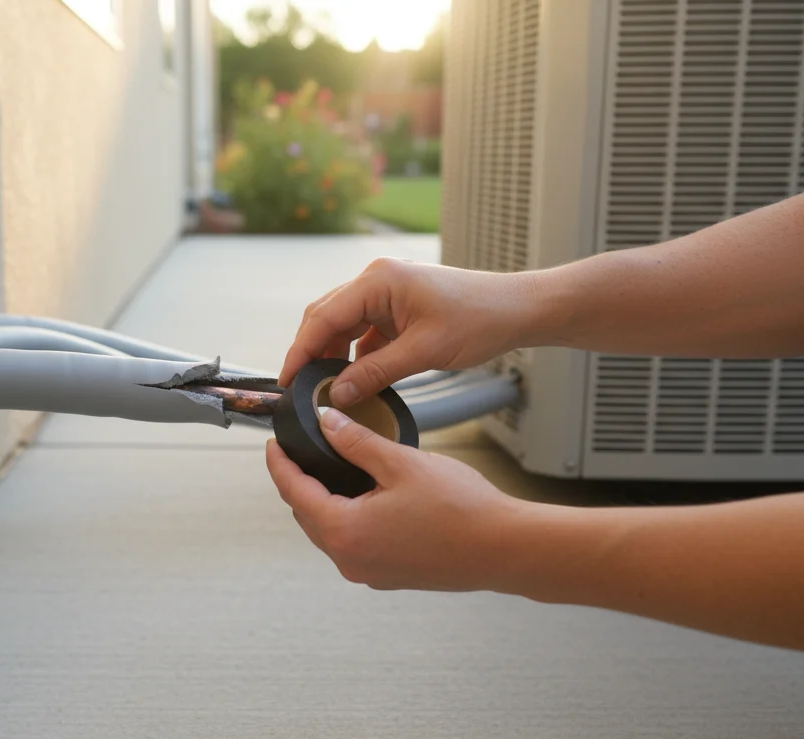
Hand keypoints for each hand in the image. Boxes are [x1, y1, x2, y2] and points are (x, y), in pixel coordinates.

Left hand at [265, 407, 524, 590]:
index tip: (273, 445)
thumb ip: (356, 442)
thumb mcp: (401, 463)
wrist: (505, 549)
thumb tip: (327, 423)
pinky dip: (348, 519)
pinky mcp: (388, 576)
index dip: (280, 464)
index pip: (294, 492)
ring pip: (329, 532)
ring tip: (331, 470)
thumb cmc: (462, 511)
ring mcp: (368, 572)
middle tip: (300, 452)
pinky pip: (354, 544)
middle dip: (300, 483)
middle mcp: (350, 559)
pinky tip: (364, 497)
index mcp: (345, 532)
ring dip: (325, 503)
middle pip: (307, 515)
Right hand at [278, 258, 540, 407]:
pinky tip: (355, 379)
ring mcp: (387, 292)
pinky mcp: (398, 307)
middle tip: (300, 388)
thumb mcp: (423, 352)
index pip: (324, 317)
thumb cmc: (479, 319)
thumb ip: (375, 373)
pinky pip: (365, 331)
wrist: (516, 309)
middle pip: (327, 317)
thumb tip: (337, 394)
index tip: (287, 379)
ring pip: (344, 325)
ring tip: (326, 388)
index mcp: (378, 280)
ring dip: (334, 355)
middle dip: (312, 352)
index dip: (301, 350)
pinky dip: (356, 355)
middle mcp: (377, 280)